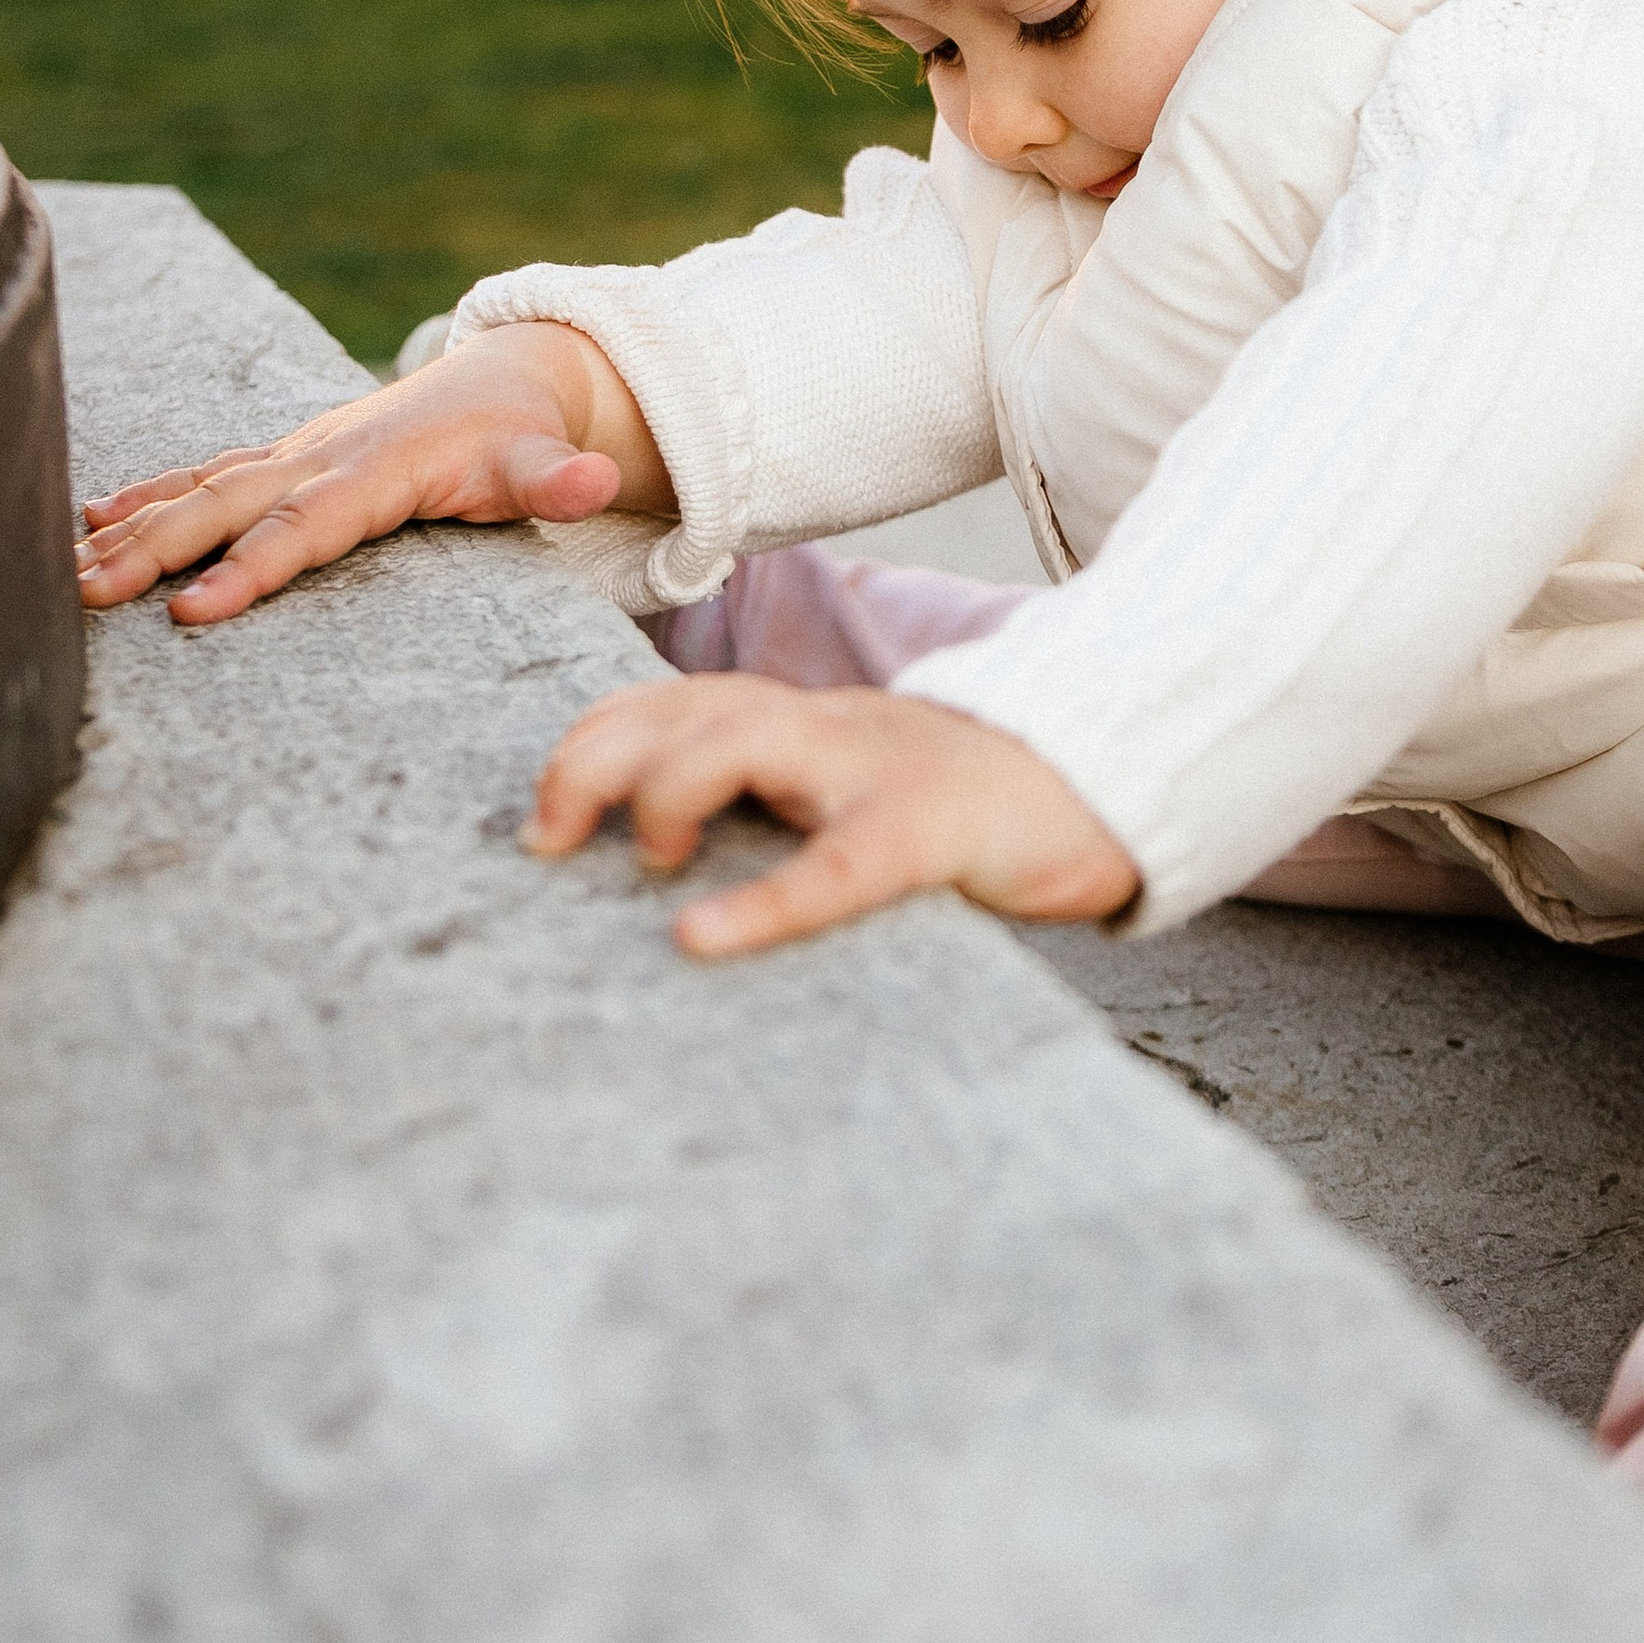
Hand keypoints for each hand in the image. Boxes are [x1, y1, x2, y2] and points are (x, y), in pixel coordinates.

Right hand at [75, 324, 673, 627]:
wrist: (505, 374)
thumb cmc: (520, 434)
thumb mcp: (545, 458)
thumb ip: (559, 480)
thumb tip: (594, 481)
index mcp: (379, 467)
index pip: (306, 525)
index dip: (253, 565)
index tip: (195, 610)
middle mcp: (324, 455)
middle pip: (230, 505)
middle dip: (160, 550)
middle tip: (93, 595)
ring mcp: (298, 452)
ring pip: (205, 489)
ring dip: (138, 529)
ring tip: (76, 570)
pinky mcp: (287, 457)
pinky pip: (208, 476)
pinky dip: (150, 496)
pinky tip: (95, 522)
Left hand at [525, 673, 1138, 954]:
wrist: (1106, 787)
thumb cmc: (964, 815)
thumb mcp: (856, 798)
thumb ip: (778, 815)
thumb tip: (661, 880)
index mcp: (804, 727)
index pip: (671, 701)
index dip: (591, 742)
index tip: (538, 821)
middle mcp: (827, 731)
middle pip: (686, 706)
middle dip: (594, 760)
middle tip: (549, 845)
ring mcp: (879, 768)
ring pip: (745, 742)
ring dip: (667, 795)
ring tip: (641, 863)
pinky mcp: (932, 830)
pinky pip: (838, 864)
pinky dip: (764, 902)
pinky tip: (701, 941)